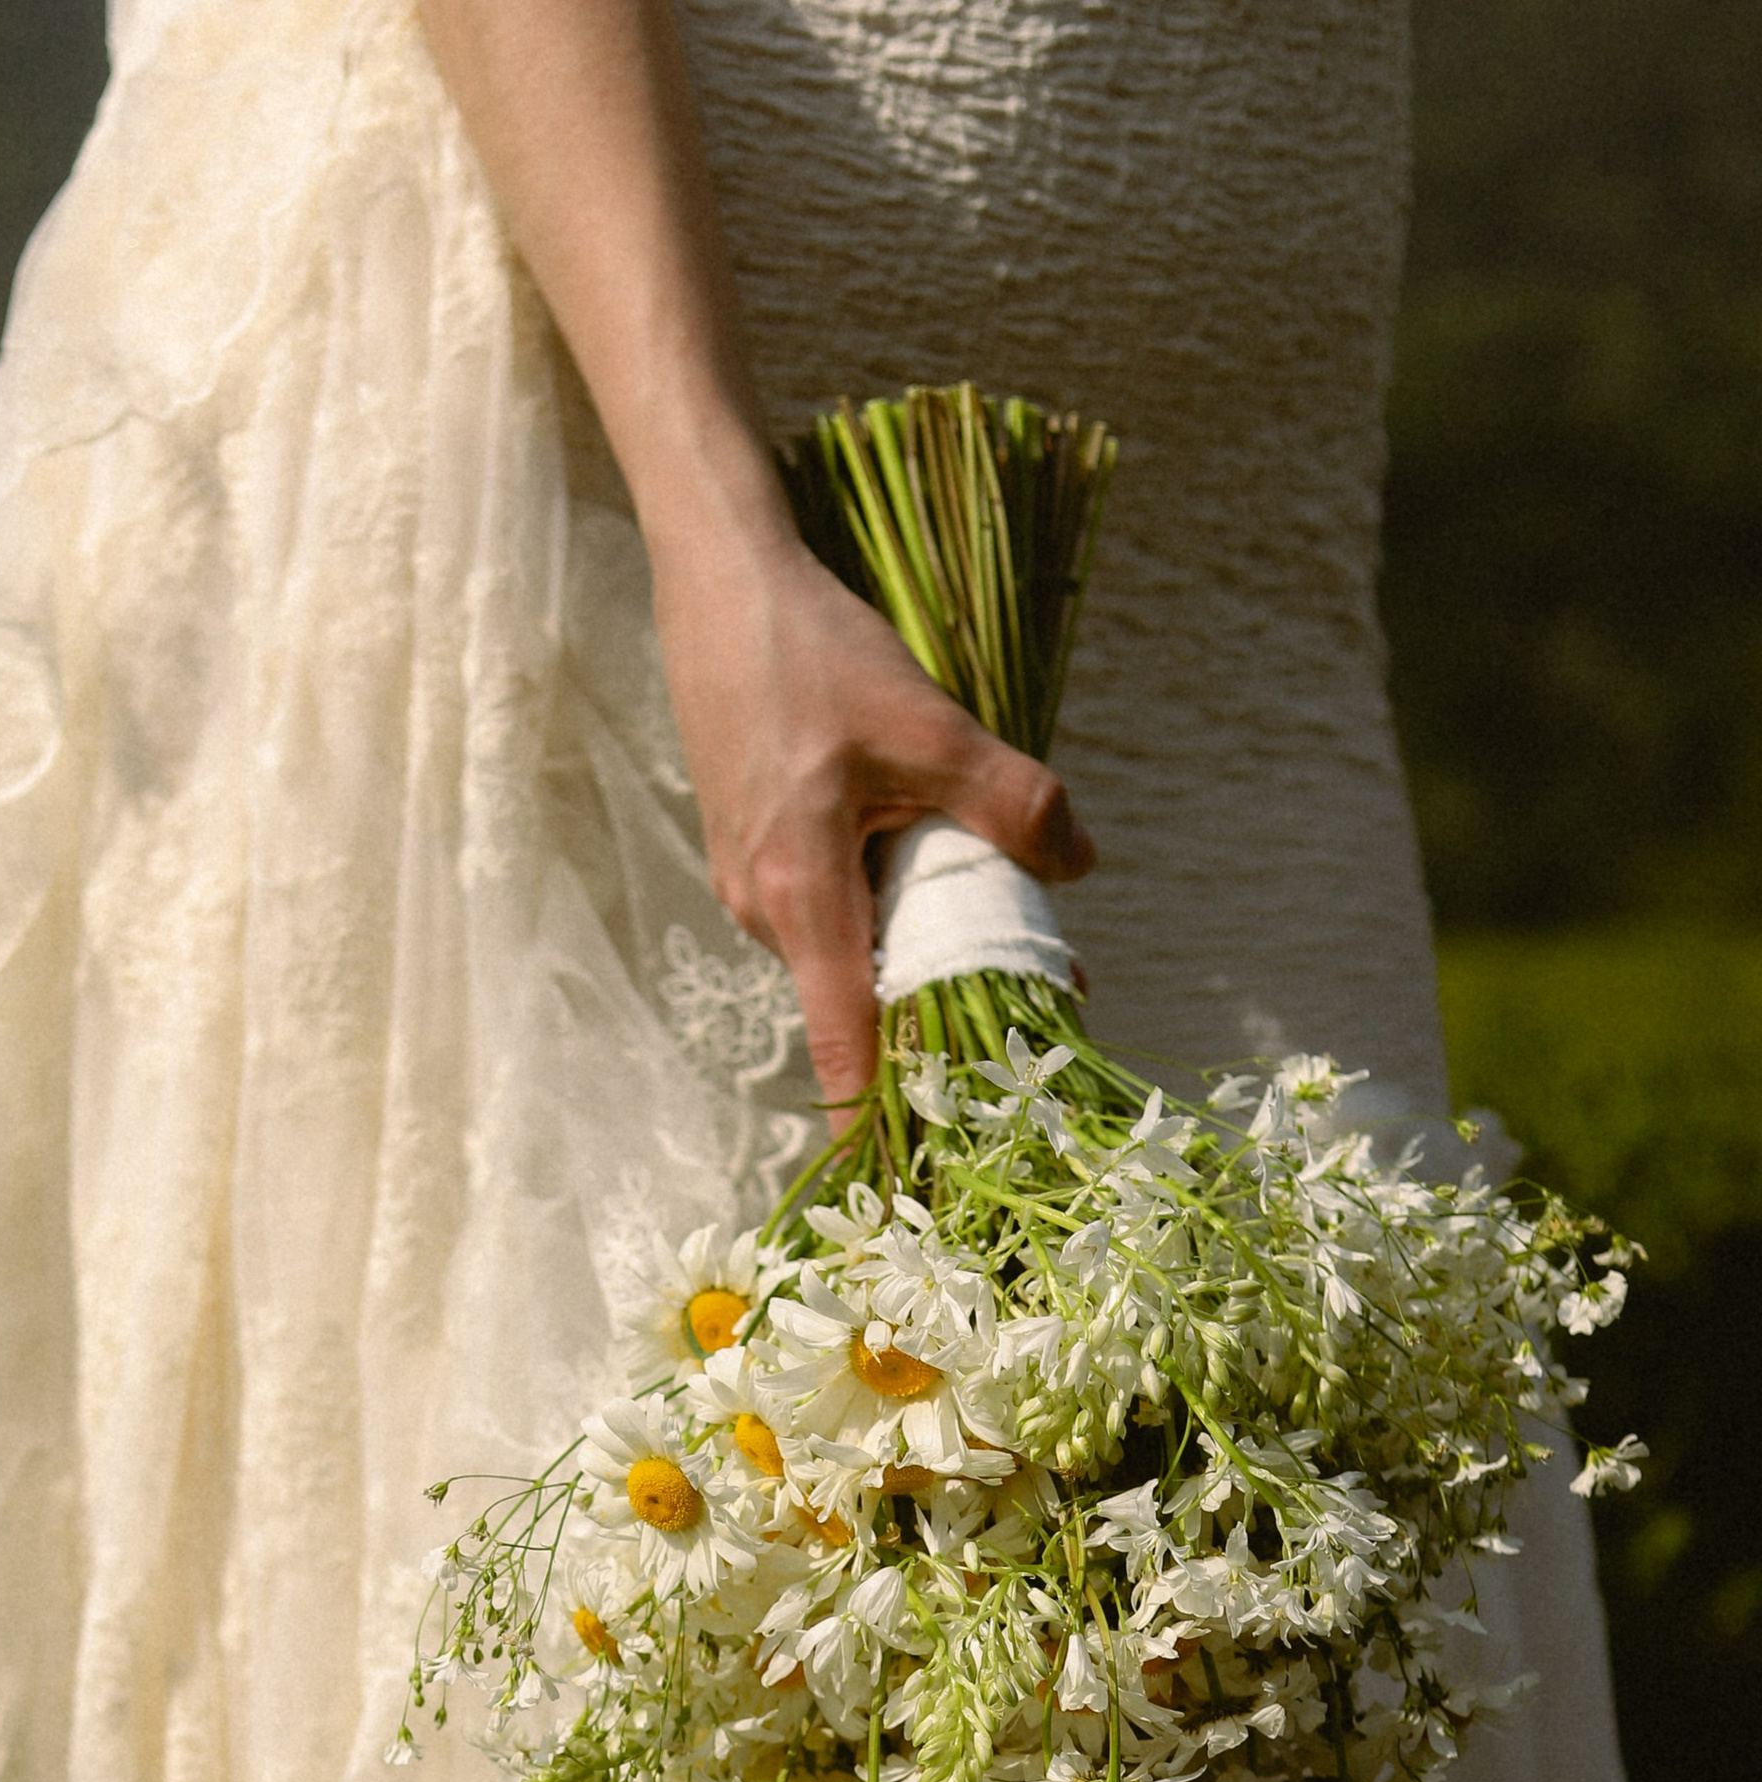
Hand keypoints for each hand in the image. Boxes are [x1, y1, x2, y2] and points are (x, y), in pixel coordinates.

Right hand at [651, 518, 1094, 1102]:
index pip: (844, 1044)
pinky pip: (827, 909)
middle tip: (1041, 993)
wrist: (721, 586)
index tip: (921, 1175)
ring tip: (995, 911)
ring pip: (847, 949)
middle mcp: (763, 911)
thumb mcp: (931, 726)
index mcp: (802, 897)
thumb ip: (1013, 803)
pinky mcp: (750, 853)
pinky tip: (919, 852)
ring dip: (913, 945)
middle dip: (939, 1009)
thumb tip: (1080, 866)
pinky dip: (879, 902)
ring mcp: (748, 885)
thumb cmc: (814, 654)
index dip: (884, 1117)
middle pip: (859, 998)